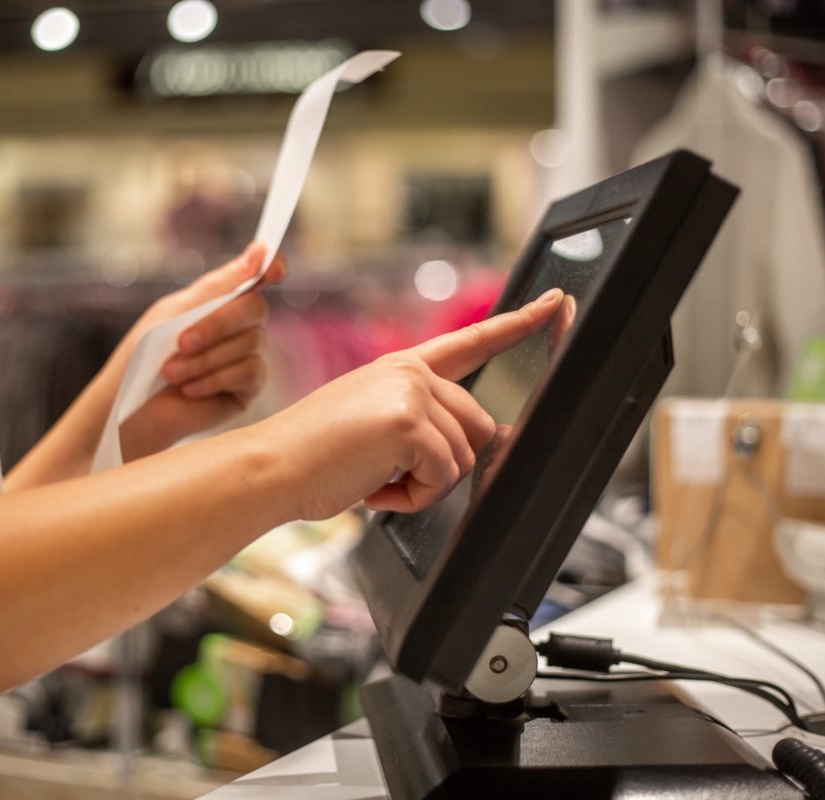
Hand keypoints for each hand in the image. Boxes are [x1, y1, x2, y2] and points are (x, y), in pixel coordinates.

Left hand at [114, 243, 286, 457]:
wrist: (131, 409)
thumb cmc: (145, 357)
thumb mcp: (175, 312)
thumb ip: (217, 286)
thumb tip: (260, 251)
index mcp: (220, 300)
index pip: (257, 276)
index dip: (271, 266)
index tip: (272, 266)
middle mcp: (240, 326)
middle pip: (255, 307)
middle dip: (217, 324)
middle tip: (180, 342)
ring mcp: (247, 356)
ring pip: (249, 343)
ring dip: (204, 358)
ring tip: (170, 373)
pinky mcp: (248, 388)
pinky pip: (249, 371)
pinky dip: (214, 378)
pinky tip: (188, 389)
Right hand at [257, 288, 564, 519]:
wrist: (270, 468)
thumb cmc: (313, 456)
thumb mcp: (372, 425)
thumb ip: (422, 422)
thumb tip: (482, 440)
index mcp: (403, 368)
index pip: (472, 342)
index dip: (519, 323)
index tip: (555, 305)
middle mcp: (411, 373)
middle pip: (478, 429)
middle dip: (442, 465)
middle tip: (387, 471)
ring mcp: (412, 393)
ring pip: (463, 459)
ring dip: (422, 485)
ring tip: (372, 475)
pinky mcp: (409, 423)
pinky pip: (442, 478)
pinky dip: (410, 497)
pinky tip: (372, 484)